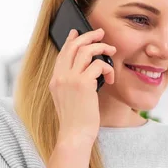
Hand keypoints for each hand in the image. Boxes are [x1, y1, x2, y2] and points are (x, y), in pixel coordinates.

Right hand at [49, 28, 115, 143]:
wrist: (74, 135)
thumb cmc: (76, 122)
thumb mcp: (68, 100)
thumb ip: (72, 85)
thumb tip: (88, 72)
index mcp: (55, 80)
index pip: (62, 53)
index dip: (71, 40)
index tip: (78, 32)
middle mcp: (60, 77)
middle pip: (73, 46)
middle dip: (88, 36)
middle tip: (100, 33)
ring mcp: (70, 79)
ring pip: (86, 51)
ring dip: (102, 47)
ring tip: (112, 50)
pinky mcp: (83, 84)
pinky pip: (98, 65)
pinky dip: (108, 68)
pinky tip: (111, 79)